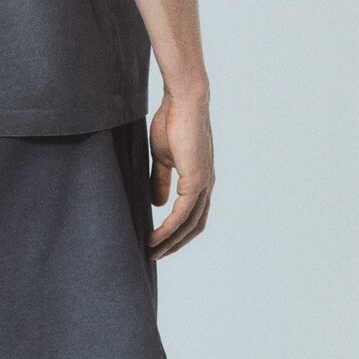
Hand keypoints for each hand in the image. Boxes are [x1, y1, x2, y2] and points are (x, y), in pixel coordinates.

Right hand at [147, 90, 214, 257]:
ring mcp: (203, 183)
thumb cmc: (172, 122)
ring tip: (152, 252)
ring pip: (189, 224)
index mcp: (199, 179)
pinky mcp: (196, 180)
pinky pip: (183, 213)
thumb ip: (161, 180)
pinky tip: (156, 237)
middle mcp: (206, 185)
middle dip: (175, 244)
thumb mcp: (163, 157)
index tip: (158, 242)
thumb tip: (158, 204)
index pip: (193, 215)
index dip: (177, 232)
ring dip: (171, 241)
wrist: (182, 102)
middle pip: (194, 226)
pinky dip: (169, 228)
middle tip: (155, 256)